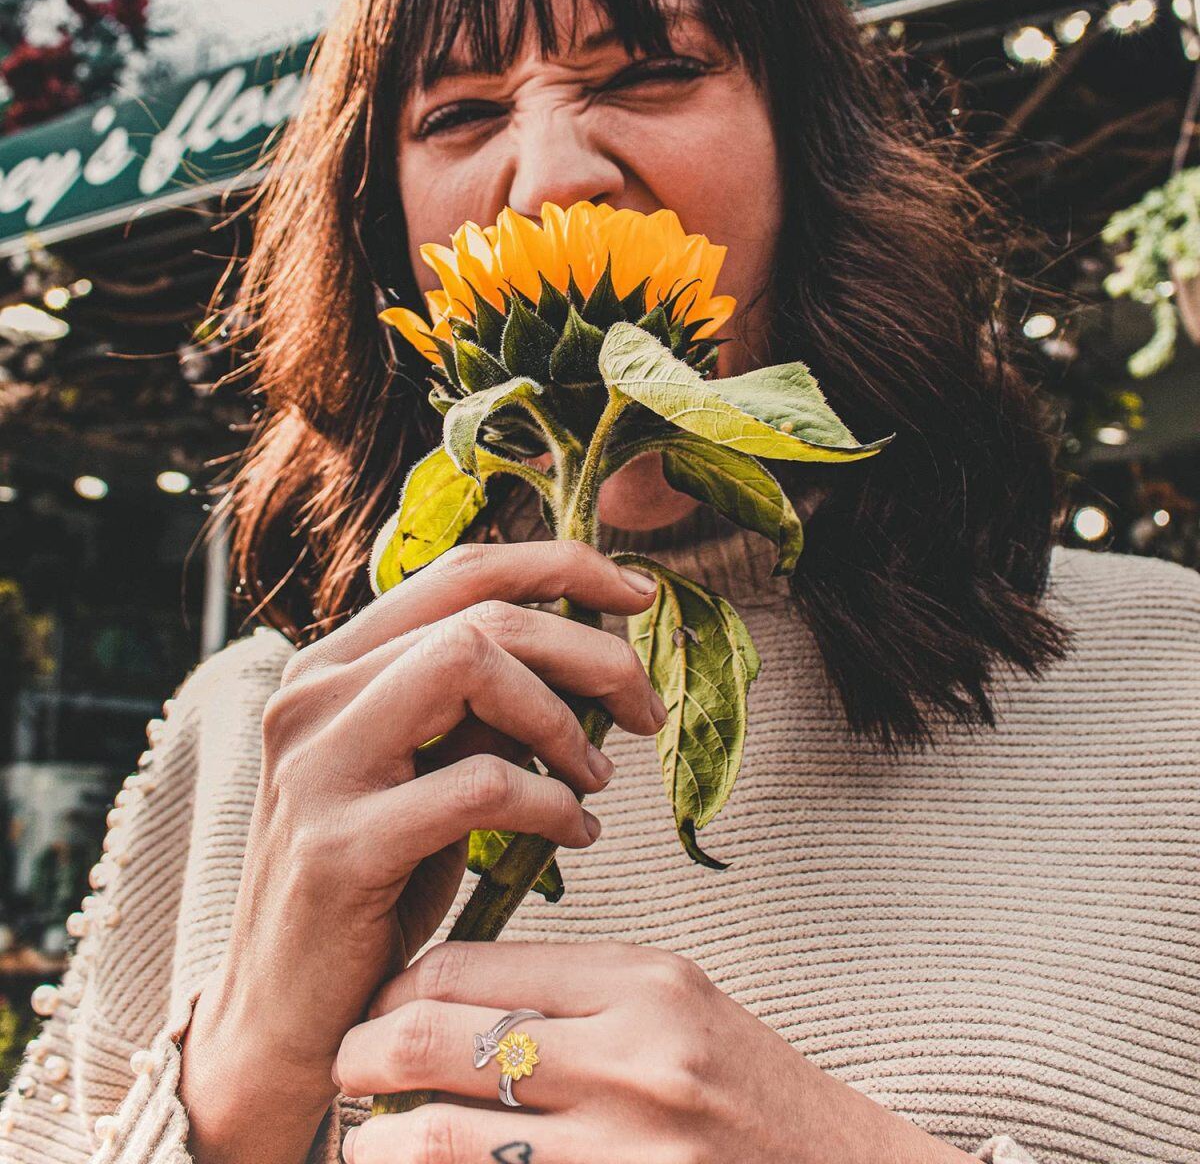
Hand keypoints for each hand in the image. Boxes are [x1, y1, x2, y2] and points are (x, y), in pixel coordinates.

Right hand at [182, 542, 665, 1113]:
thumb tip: (586, 658)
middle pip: (482, 614)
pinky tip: (573, 833)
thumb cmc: (378, 878)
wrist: (291, 1009)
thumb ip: (480, 706)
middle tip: (644, 709)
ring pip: (472, 665)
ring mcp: (318, 762)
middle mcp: (313, 693)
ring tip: (598, 777)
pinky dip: (550, 802)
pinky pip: (481, 784)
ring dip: (563, 720)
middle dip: (590, 652)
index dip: (561, 566)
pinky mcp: (340, 842)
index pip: (462, 570)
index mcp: (335, 663)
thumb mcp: (426, 768)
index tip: (637, 594)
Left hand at [334, 940, 981, 1163]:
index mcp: (643, 982)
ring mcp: (625, 1152)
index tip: (379, 1010)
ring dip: (374, 1145)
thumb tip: (442, 995)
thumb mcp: (674, 1007)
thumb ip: (572, 992)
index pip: (467, 966)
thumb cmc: (748, 1091)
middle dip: (361, 1057)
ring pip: (432, 1142)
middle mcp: (633, 1059)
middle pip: (433, 1038)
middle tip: (345, 1073)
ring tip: (363, 1141)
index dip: (399, 989)